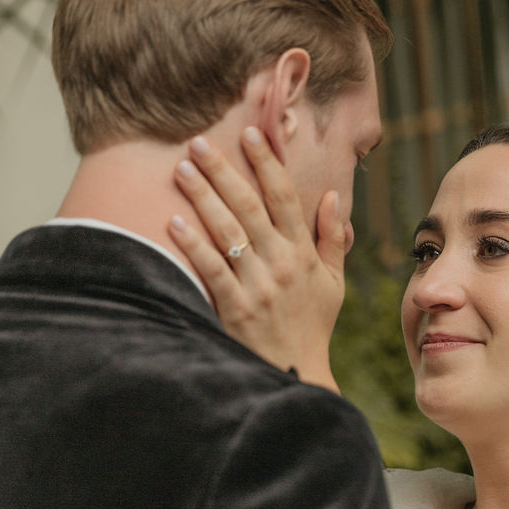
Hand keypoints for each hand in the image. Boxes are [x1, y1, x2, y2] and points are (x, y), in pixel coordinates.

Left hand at [168, 128, 344, 388]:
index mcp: (303, 253)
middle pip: (249, 205)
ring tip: (181, 170)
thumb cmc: (312, 327)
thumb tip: (331, 196)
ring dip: (203, 197)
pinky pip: (212, 269)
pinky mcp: (235, 308)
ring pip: (227, 230)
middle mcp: (281, 263)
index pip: (284, 196)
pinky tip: (175, 221)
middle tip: (198, 142)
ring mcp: (258, 285)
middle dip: (223, 170)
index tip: (251, 133)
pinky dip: (193, 244)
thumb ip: (332, 238)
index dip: (267, 163)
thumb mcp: (333, 283)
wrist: (296, 375)